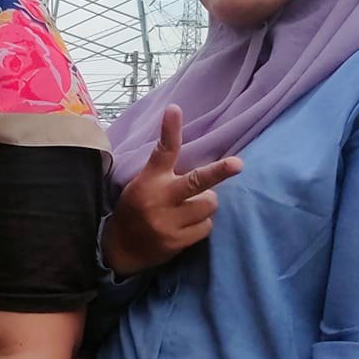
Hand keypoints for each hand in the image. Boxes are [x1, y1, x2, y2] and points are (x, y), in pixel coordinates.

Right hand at [102, 105, 242, 276]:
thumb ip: (166, 174)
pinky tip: (186, 225)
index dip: (170, 130)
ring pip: (208, 204)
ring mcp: (168, 222)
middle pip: (196, 181)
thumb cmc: (137, 209)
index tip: (175, 109)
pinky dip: (201, 224)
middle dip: (219, 172)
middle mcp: (159, 199)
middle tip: (238, 164)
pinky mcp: (177, 241)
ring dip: (205, 203)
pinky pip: (206, 226)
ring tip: (189, 208)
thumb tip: (201, 157)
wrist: (120, 249)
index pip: (162, 151)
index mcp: (149, 181)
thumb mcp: (142, 185)